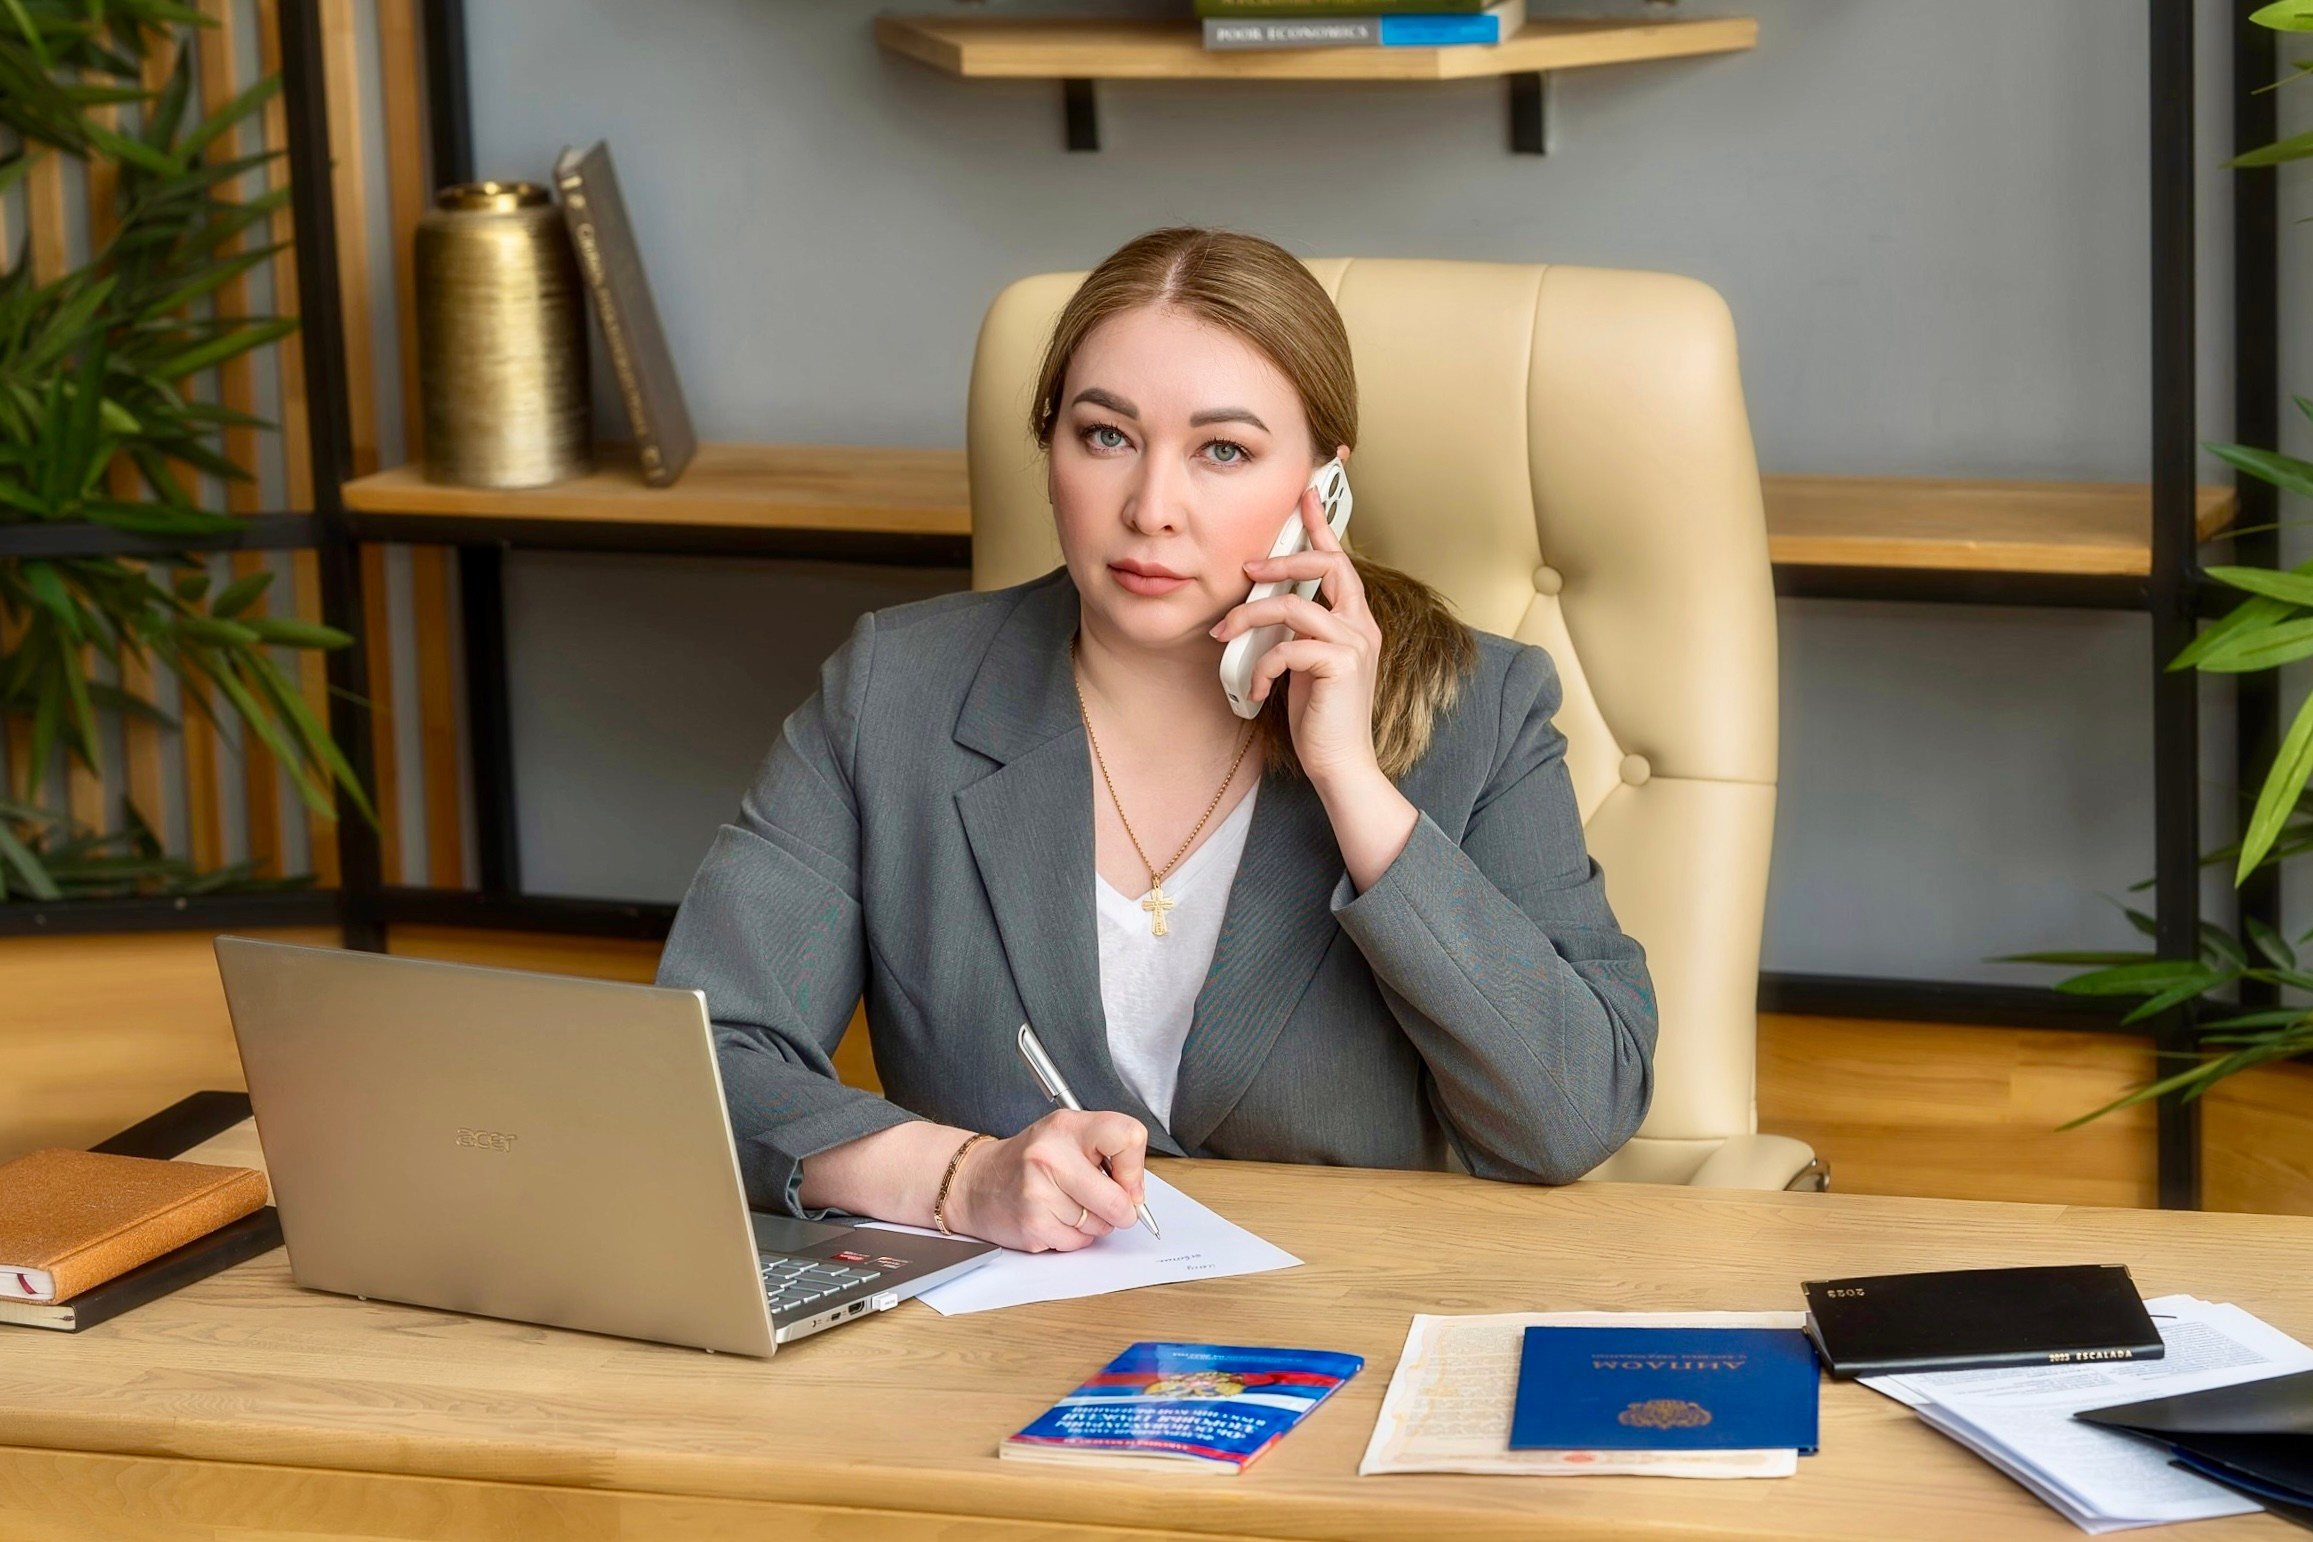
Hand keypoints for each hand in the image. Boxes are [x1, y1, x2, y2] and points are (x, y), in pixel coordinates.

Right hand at [946, 1109, 1147, 1252]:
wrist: (975, 1182)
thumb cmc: (1028, 1160)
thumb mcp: (1067, 1136)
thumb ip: (1107, 1154)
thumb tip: (1137, 1194)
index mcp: (1067, 1127)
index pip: (1128, 1137)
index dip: (1135, 1167)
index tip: (1125, 1178)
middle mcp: (1051, 1157)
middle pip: (1118, 1199)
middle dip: (1122, 1210)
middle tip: (1112, 1205)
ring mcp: (1039, 1193)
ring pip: (1100, 1225)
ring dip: (1094, 1223)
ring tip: (1068, 1204)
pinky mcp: (1033, 1226)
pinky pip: (1078, 1242)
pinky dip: (1074, 1237)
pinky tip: (1054, 1218)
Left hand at [1209, 447, 1383, 790]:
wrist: (1341, 766)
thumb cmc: (1320, 719)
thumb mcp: (1303, 666)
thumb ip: (1294, 634)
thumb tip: (1260, 611)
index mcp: (1355, 621)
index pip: (1340, 560)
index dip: (1323, 524)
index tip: (1306, 492)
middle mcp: (1361, 626)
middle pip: (1328, 565)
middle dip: (1283, 559)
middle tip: (1247, 568)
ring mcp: (1356, 645)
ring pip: (1294, 606)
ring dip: (1251, 616)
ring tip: (1225, 634)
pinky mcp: (1342, 667)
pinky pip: (1289, 647)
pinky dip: (1262, 665)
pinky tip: (1255, 689)